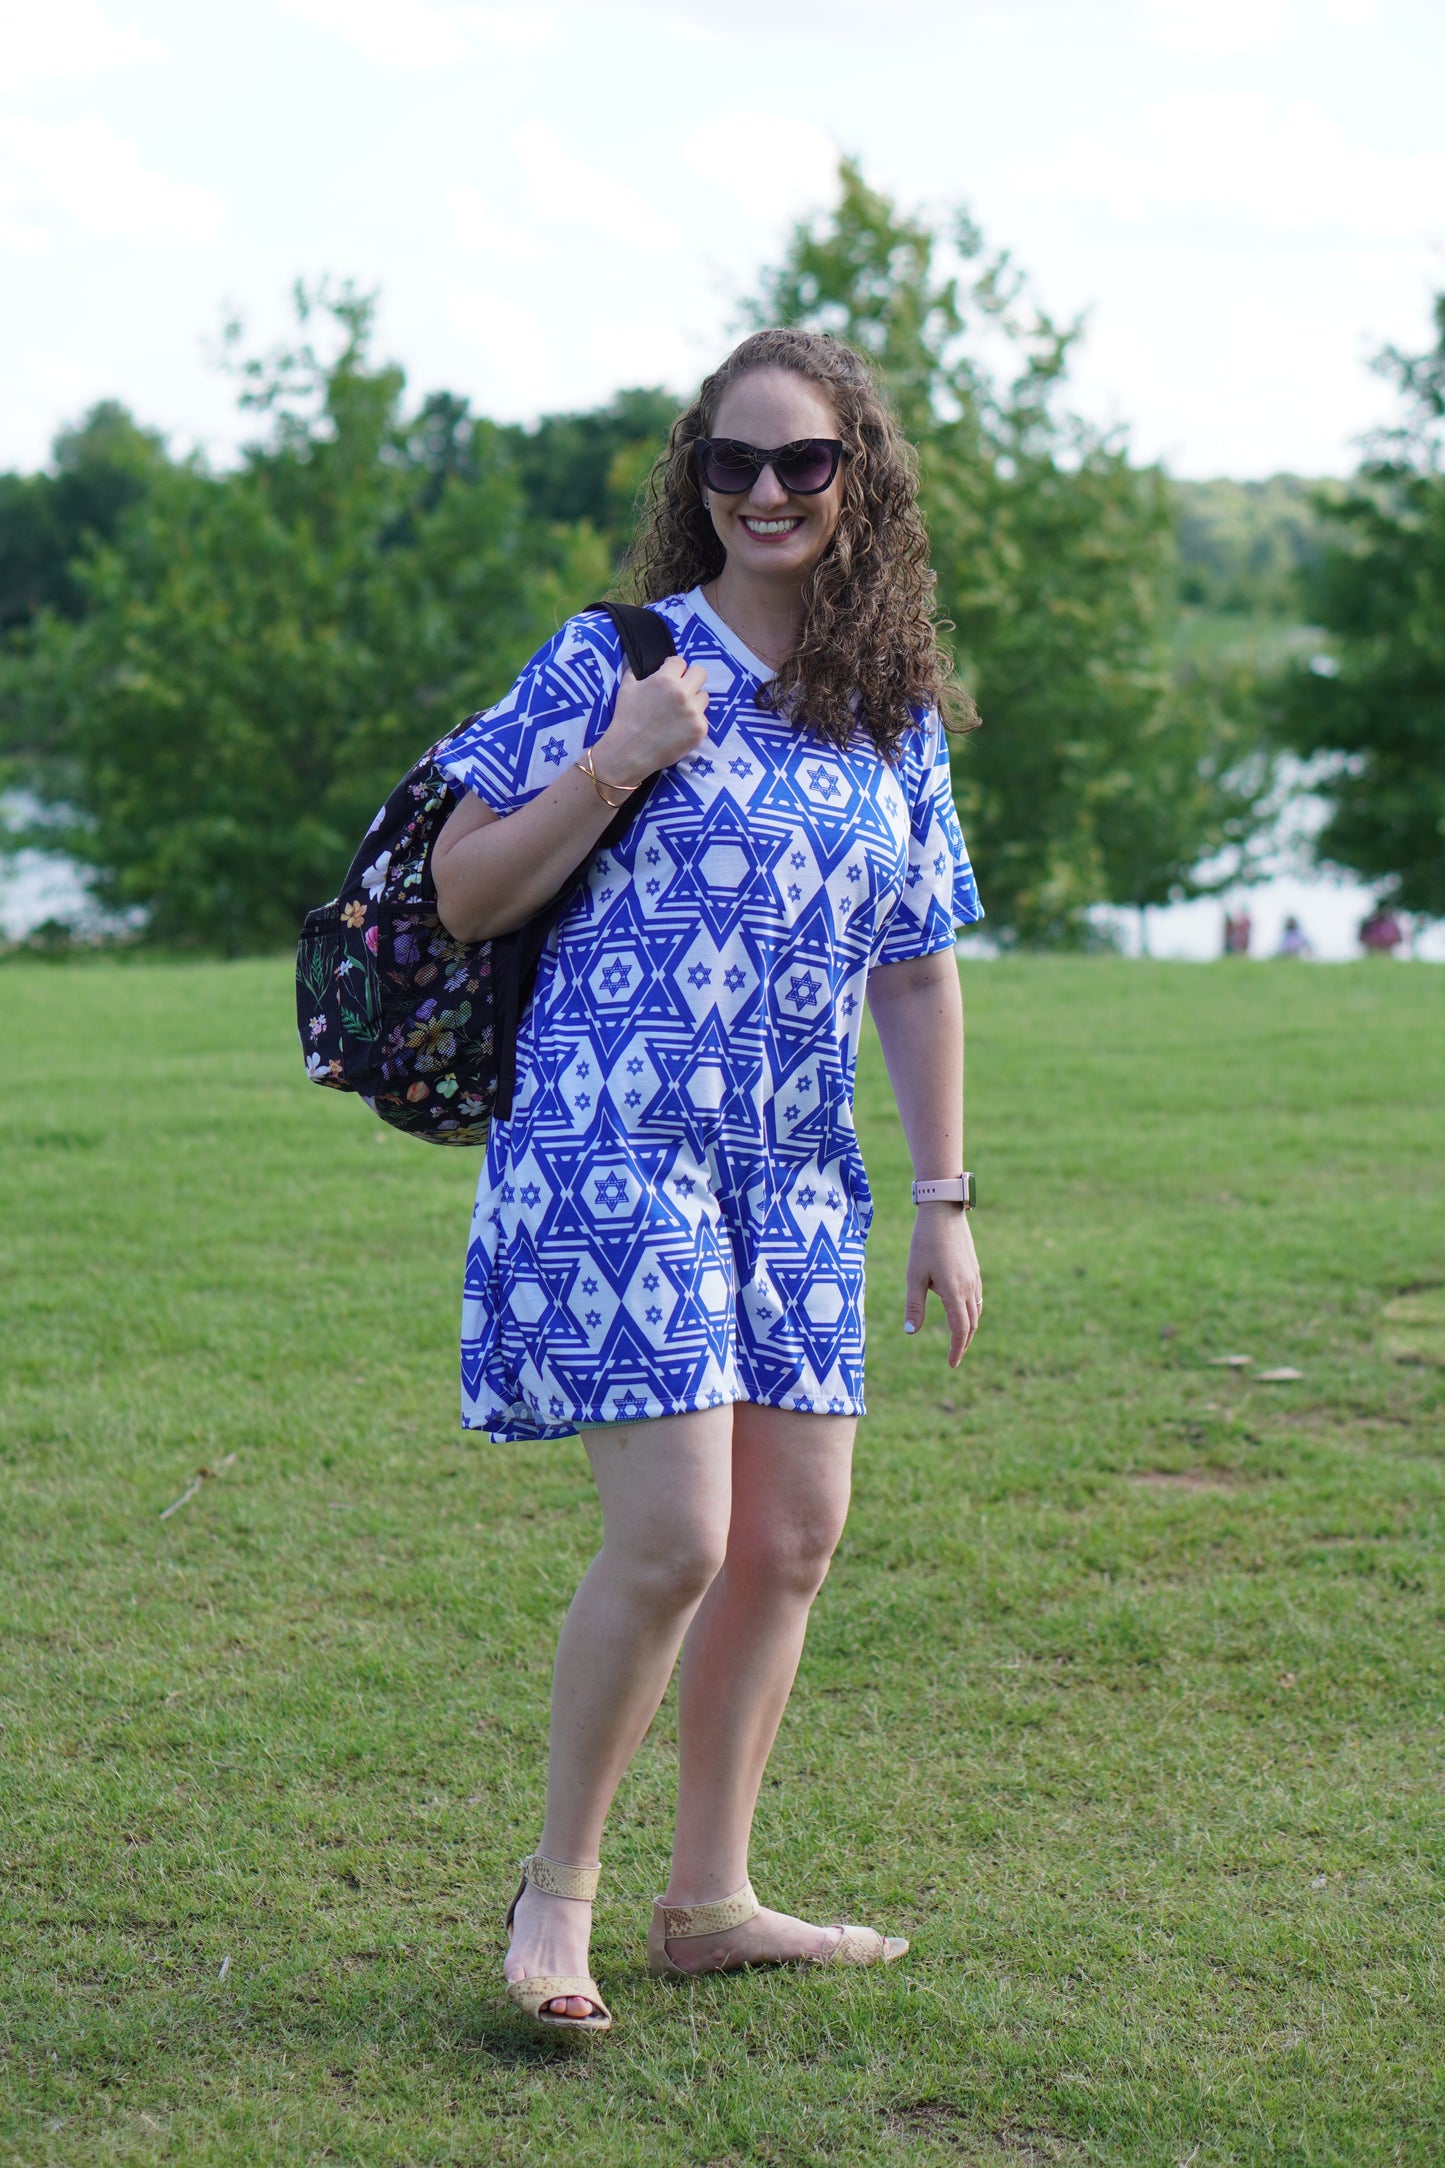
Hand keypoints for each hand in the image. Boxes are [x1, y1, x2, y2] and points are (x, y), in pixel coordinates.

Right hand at [596, 659, 710, 789]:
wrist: (630, 751)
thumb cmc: (626, 718)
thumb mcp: (626, 687)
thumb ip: (635, 669)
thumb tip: (637, 659)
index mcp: (665, 679)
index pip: (680, 662)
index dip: (673, 668)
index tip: (670, 675)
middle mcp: (683, 693)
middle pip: (700, 673)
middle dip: (691, 678)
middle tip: (681, 689)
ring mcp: (693, 712)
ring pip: (703, 697)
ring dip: (693, 701)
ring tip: (678, 712)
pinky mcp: (699, 730)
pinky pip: (703, 718)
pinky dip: (693, 722)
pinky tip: (679, 728)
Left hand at [904, 1205, 981, 1365]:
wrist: (943, 1212)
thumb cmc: (924, 1243)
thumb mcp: (914, 1275)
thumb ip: (914, 1305)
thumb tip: (910, 1332)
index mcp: (954, 1292)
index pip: (960, 1330)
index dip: (956, 1349)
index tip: (951, 1364)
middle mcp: (969, 1287)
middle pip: (971, 1325)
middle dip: (963, 1343)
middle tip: (954, 1358)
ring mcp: (974, 1277)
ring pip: (976, 1311)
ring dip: (969, 1329)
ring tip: (959, 1339)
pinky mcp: (974, 1269)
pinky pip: (977, 1297)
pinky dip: (972, 1312)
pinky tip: (962, 1312)